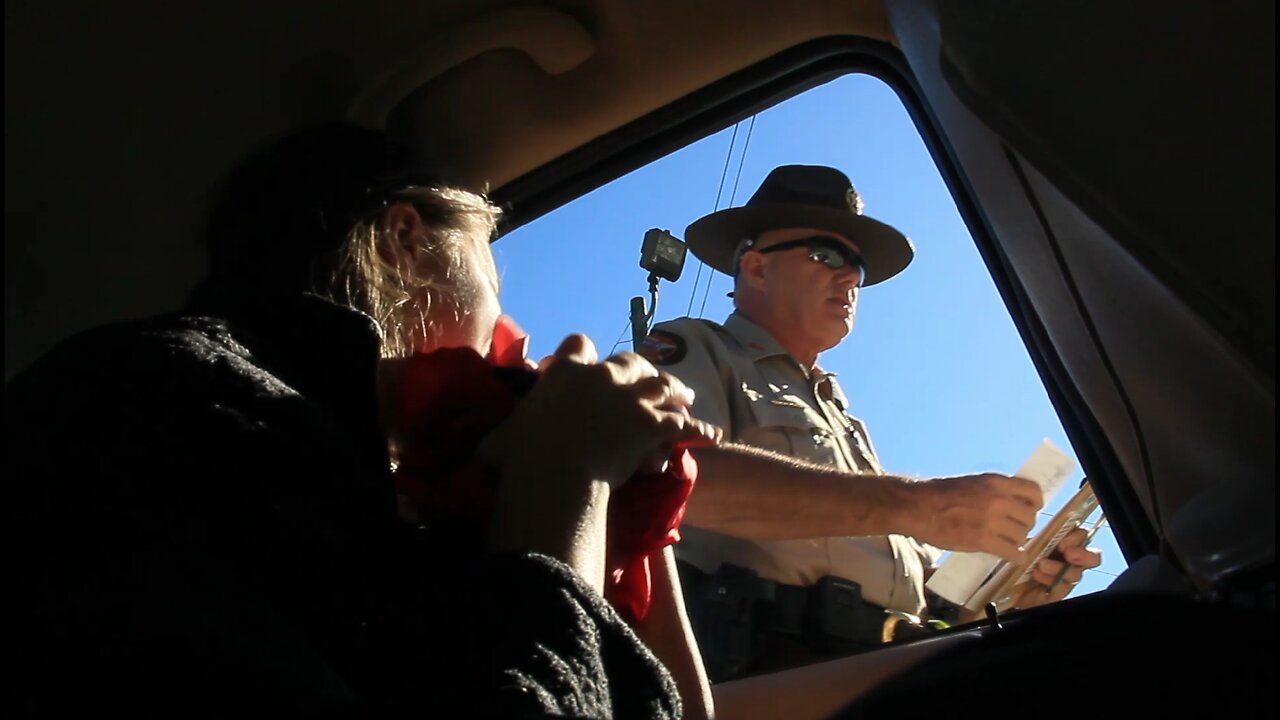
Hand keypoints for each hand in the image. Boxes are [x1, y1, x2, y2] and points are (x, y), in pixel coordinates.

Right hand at [479, 334, 720, 487]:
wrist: (559, 468)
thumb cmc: (524, 454)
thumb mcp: (501, 441)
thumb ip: (498, 438)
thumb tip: (481, 450)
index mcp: (566, 371)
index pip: (577, 345)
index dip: (581, 352)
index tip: (582, 357)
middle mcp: (603, 376)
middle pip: (629, 360)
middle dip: (640, 366)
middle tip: (648, 375)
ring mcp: (631, 397)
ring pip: (662, 382)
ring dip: (674, 387)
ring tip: (685, 393)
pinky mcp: (653, 423)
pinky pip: (682, 424)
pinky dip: (699, 430)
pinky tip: (712, 435)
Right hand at [906, 473, 1043, 562]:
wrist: (917, 506)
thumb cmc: (940, 493)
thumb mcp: (973, 482)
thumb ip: (994, 491)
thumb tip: (1013, 503)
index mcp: (996, 482)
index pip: (1033, 492)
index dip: (1035, 503)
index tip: (1029, 509)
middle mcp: (998, 500)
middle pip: (1030, 517)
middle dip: (1025, 524)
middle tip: (1014, 529)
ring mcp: (992, 521)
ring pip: (1022, 535)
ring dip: (1018, 540)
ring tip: (1007, 542)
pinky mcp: (983, 541)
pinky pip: (1013, 552)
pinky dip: (1015, 556)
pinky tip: (1010, 555)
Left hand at [1007, 525, 1103, 607]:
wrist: (1006, 584)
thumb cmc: (1020, 559)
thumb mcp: (1027, 543)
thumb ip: (1039, 536)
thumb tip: (1043, 526)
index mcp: (1066, 545)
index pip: (1082, 536)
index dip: (1077, 537)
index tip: (1063, 540)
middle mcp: (1071, 562)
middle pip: (1093, 557)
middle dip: (1083, 554)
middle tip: (1068, 552)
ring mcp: (1066, 579)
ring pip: (1075, 574)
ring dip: (1058, 567)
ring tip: (1041, 564)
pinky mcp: (1058, 594)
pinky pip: (1061, 589)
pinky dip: (1049, 580)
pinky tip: (1037, 575)